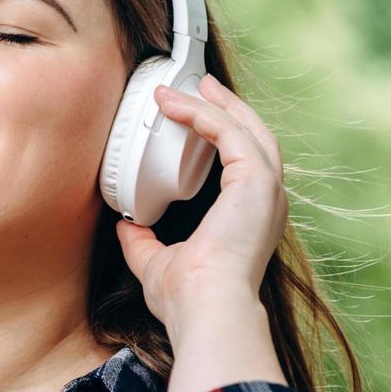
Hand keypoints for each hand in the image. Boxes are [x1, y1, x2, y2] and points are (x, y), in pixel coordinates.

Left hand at [114, 73, 287, 330]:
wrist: (206, 307)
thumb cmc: (187, 297)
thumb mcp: (155, 263)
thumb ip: (141, 242)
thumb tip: (124, 225)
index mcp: (250, 219)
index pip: (243, 165)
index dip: (223, 136)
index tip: (200, 115)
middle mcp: (266, 202)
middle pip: (254, 138)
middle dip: (230, 109)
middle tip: (204, 86)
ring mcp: (266, 190)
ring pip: (245, 129)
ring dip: (216, 104)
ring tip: (193, 84)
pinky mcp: (256, 180)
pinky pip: (230, 133)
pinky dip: (205, 114)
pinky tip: (179, 104)